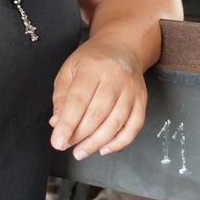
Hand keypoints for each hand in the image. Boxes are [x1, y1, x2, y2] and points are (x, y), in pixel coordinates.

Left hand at [49, 38, 146, 160]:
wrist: (122, 47)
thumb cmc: (92, 60)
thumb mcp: (70, 69)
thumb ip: (61, 96)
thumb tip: (57, 123)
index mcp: (93, 68)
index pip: (78, 100)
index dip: (67, 124)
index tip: (57, 141)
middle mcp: (115, 78)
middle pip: (97, 114)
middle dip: (79, 135)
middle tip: (66, 146)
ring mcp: (131, 90)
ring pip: (115, 123)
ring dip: (96, 143)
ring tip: (80, 152)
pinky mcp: (142, 100)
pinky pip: (133, 127)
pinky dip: (119, 142)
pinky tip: (104, 149)